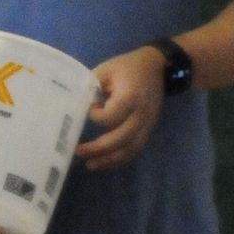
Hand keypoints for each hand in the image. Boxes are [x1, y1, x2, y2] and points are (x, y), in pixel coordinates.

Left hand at [73, 47, 165, 171]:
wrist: (158, 67)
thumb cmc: (128, 67)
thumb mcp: (106, 69)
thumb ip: (91, 86)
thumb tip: (75, 104)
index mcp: (131, 97)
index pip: (111, 116)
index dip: (96, 116)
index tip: (90, 108)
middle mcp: (142, 114)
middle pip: (121, 139)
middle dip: (98, 149)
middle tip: (79, 151)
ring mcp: (148, 124)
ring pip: (131, 149)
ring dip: (110, 160)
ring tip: (91, 165)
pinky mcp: (149, 129)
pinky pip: (136, 149)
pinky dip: (121, 159)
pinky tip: (106, 162)